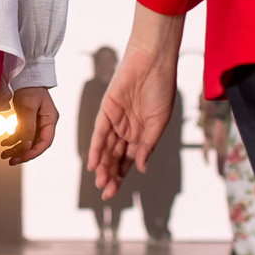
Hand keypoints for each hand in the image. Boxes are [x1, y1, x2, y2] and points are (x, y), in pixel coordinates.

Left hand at [2, 86, 57, 164]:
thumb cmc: (30, 88)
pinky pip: (21, 135)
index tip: (23, 157)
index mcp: (50, 119)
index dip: (34, 152)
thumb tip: (26, 145)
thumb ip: (28, 126)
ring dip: (16, 149)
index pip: (45, 141)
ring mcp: (36, 123)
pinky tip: (4, 143)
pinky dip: (13, 140)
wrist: (24, 77)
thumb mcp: (28, 107)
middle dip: (23, 153)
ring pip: (27, 141)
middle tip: (11, 161)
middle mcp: (45, 123)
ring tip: (4, 155)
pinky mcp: (28, 121)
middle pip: (35, 144)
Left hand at [88, 3, 183, 198]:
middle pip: (115, 157)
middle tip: (105, 192)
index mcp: (142, 133)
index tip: (114, 192)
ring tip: (100, 182)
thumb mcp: (159, 121)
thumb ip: (148, 144)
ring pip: (107, 148)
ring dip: (103, 165)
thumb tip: (141, 167)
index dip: (120, 175)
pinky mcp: (106, 109)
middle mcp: (127, 129)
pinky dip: (96, 148)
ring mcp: (116, 120)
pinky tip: (93, 163)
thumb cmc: (161, 88)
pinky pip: (99, 133)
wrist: (153, 61)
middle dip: (110, 175)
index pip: (128, 160)